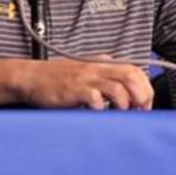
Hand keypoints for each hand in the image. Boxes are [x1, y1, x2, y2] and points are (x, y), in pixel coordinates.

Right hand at [14, 56, 152, 109]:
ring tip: (119, 112)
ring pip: (118, 88)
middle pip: (132, 76)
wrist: (30, 77)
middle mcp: (96, 68)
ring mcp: (85, 78)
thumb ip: (106, 79)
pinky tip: (98, 111)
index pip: (135, 70)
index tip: (144, 105)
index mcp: (102, 62)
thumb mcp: (86, 73)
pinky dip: (102, 107)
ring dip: (124, 103)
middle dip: (142, 95)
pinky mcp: (73, 90)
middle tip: (139, 110)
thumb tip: (130, 96)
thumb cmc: (58, 79)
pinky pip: (95, 98)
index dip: (145, 89)